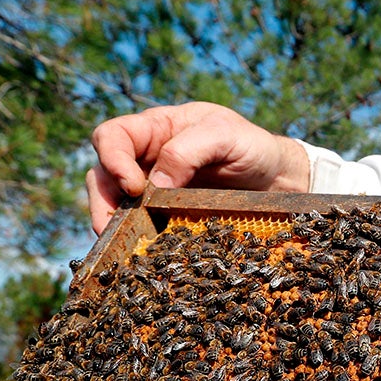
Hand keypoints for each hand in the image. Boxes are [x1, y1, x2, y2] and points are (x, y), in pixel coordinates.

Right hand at [86, 102, 310, 233]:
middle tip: (111, 227)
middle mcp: (147, 157)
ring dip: (112, 222)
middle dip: (103, 199)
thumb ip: (189, 150)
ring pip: (115, 202)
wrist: (277, 179)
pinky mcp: (164, 215)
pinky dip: (134, 237)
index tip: (134, 188)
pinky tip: (140, 252)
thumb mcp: (226, 136)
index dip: (112, 159)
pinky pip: (139, 224)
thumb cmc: (252, 147)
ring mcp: (153, 188)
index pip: (113, 136)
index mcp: (157, 128)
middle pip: (102, 173)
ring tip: (120, 245)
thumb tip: (153, 184)